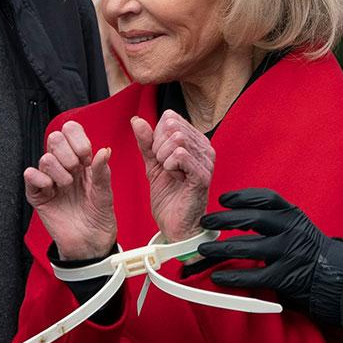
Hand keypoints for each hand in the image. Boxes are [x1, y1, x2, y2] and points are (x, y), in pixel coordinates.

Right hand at [24, 121, 116, 260]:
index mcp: (81, 160)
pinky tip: (52, 190)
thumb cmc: (99, 217)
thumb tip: (104, 150)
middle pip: (55, 138)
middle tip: (78, 172)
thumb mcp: (105, 193)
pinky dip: (41, 180)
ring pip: (45, 157)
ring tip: (68, 186)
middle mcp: (63, 166)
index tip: (87, 158)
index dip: (78, 140)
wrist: (90, 243)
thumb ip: (103, 171)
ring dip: (59, 171)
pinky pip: (30, 175)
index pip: (71, 131)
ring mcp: (49, 179)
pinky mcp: (37, 195)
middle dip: (69, 154)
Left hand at [132, 111, 214, 242]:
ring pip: (177, 139)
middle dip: (158, 145)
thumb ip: (146, 141)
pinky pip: (181, 155)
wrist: (175, 224)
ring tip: (168, 171)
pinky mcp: (202, 175)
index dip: (156, 134)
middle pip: (172, 126)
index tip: (158, 155)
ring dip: (163, 156)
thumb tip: (136, 119)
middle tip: (161, 164)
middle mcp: (204, 147)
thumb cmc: (168, 195)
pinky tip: (174, 176)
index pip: (170, 118)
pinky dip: (169, 165)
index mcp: (194, 141)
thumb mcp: (152, 163)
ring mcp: (206, 161)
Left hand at [194, 188, 331, 308]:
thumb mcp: (296, 225)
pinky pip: (253, 276)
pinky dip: (233, 277)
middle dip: (224, 220)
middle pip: (252, 219)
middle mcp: (290, 230)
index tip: (223, 199)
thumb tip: (235, 216)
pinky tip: (219, 277)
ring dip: (221, 249)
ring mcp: (288, 253)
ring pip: (248, 248)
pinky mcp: (285, 277)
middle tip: (206, 222)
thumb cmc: (308, 248)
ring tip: (204, 250)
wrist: (335, 274)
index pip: (265, 198)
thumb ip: (273, 219)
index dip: (242, 197)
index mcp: (292, 215)